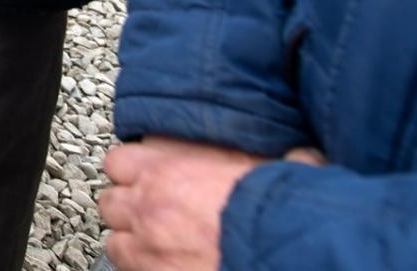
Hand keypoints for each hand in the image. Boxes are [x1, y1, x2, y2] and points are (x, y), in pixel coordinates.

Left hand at [100, 137, 306, 270]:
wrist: (286, 251)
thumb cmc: (279, 213)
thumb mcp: (279, 168)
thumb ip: (280, 157)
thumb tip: (305, 156)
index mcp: (169, 165)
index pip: (120, 160)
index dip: (133, 172)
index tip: (147, 180)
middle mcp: (149, 201)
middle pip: (111, 200)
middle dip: (129, 208)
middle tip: (153, 217)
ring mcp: (147, 242)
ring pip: (115, 238)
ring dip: (132, 241)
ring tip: (156, 247)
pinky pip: (125, 267)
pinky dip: (140, 267)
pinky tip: (161, 266)